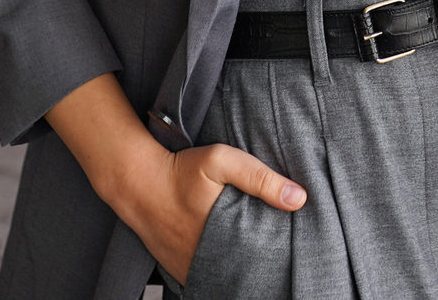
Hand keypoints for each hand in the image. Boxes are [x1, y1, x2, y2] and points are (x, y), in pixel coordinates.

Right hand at [126, 141, 305, 286]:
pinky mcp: (179, 270)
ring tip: (255, 253)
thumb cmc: (181, 170)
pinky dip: (219, 269)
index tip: (290, 242)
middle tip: (276, 250)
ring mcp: (190, 268)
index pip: (260, 256)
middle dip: (260, 261)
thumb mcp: (222, 161)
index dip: (277, 252)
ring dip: (240, 266)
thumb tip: (299, 198)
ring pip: (225, 276)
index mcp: (223, 236)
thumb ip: (260, 178)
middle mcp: (206, 259)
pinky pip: (205, 276)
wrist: (138, 183)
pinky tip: (230, 256)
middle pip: (244, 268)